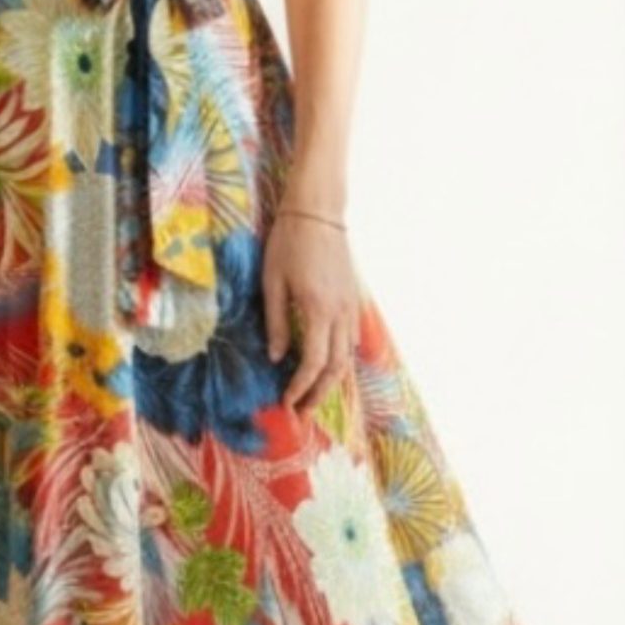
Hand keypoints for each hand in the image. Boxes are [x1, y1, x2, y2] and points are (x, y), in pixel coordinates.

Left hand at [264, 208, 358, 413]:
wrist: (318, 212)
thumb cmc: (288, 243)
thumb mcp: (272, 283)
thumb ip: (276, 323)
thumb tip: (276, 357)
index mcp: (318, 311)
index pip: (313, 364)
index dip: (300, 388)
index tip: (286, 403)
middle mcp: (340, 313)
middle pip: (336, 368)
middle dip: (319, 394)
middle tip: (302, 412)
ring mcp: (350, 306)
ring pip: (348, 356)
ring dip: (331, 380)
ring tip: (313, 395)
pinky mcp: (353, 298)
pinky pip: (351, 338)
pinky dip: (341, 359)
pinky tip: (327, 364)